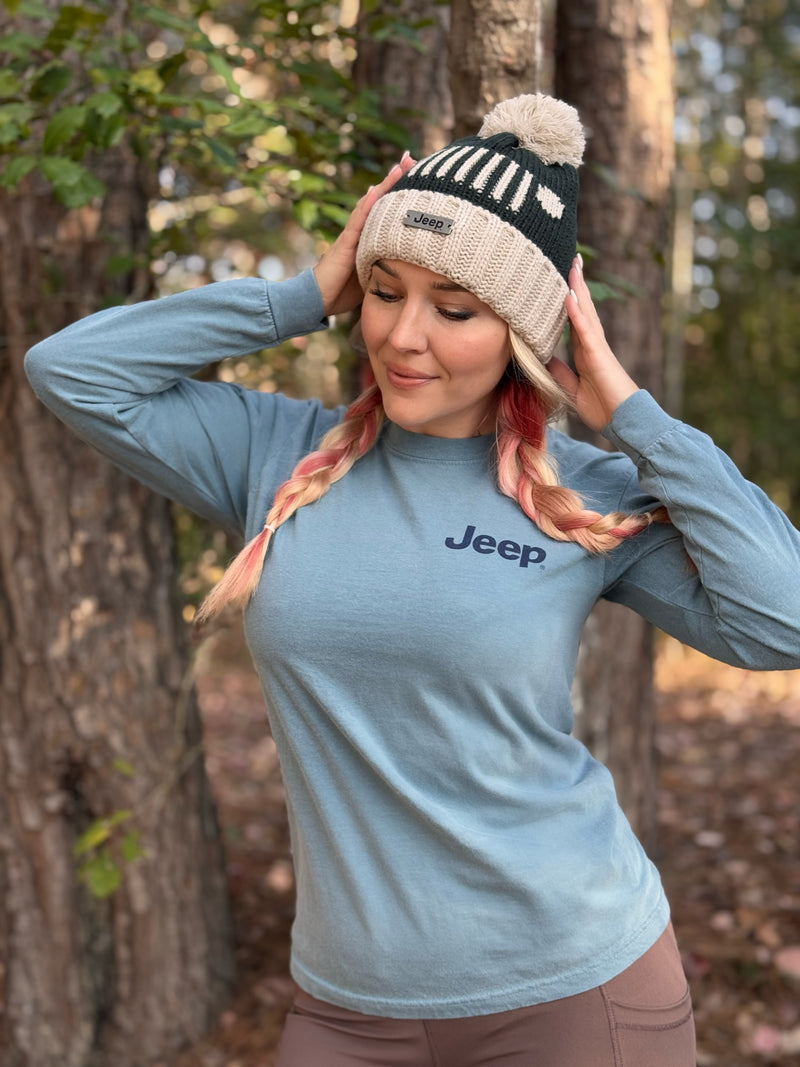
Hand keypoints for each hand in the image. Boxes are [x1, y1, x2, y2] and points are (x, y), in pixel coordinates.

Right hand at [313, 153, 415, 317]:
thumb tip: (414, 271)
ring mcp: (351, 236)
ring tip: (399, 167)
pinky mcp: (344, 245)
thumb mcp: (373, 277)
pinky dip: (367, 205)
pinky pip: (357, 222)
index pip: (387, 211)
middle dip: (395, 179)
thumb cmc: (342, 292)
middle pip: (380, 200)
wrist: (316, 301)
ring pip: (370, 204)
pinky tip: (376, 190)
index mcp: (369, 239)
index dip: (400, 194)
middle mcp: (360, 232)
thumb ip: (387, 267)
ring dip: (384, 185)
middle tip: (410, 158)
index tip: (419, 175)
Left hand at [547, 257, 638, 431]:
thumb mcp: (573, 389)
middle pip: (582, 308)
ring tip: (572, 264)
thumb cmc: (604, 409)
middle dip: (575, 284)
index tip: (559, 281)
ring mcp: (597, 348)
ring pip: (585, 312)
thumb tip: (544, 358)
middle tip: (571, 259)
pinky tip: (569, 294)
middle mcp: (592, 345)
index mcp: (586, 352)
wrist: (624, 422)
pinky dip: (576, 312)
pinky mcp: (599, 356)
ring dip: (577, 288)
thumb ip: (561, 373)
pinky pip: (585, 330)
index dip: (567, 301)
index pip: (573, 320)